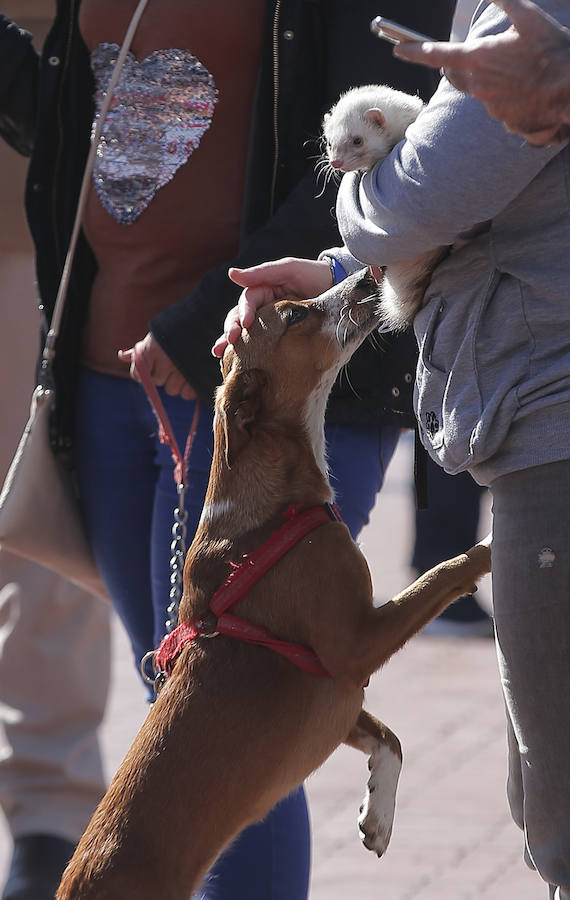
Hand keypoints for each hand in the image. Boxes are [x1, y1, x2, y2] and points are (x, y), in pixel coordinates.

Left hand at [119, 333, 196, 399]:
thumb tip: (121, 355)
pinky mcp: (196, 377)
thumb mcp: (156, 337)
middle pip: (157, 382)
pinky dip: (188, 389)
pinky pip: (187, 394)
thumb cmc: (175, 331)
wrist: (204, 323)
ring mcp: (182, 370)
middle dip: (161, 376)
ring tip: (181, 370)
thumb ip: (139, 350)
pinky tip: (190, 377)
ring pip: (172, 390)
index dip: (142, 373)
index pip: (138, 374)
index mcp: (152, 349)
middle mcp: (165, 360)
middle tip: (170, 365)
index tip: (151, 367)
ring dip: (175, 384)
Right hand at [211, 257, 332, 357]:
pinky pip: (262, 344)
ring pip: (246, 333)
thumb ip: (262, 272)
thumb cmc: (313, 275)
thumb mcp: (289, 269)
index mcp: (264, 291)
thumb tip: (231, 274)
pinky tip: (234, 361)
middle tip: (229, 343)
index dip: (243, 312)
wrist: (339, 288)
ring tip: (220, 355)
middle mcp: (264, 307)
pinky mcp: (280, 337)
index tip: (245, 324)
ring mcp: (271, 323)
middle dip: (230, 330)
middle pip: (239, 318)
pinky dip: (247, 352)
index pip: (247, 302)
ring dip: (231, 343)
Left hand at [394, 0, 569, 144]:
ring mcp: (489, 106)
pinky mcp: (504, 121)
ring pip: (480, 91)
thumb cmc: (551, 50)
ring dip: (491, 80)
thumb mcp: (527, 15)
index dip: (414, 52)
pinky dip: (508, 97)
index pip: (435, 55)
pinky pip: (499, 107)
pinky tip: (527, 88)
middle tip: (484, 55)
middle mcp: (478, 85)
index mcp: (478, 58)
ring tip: (520, 71)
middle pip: (456, 74)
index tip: (399, 50)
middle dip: (461, 64)